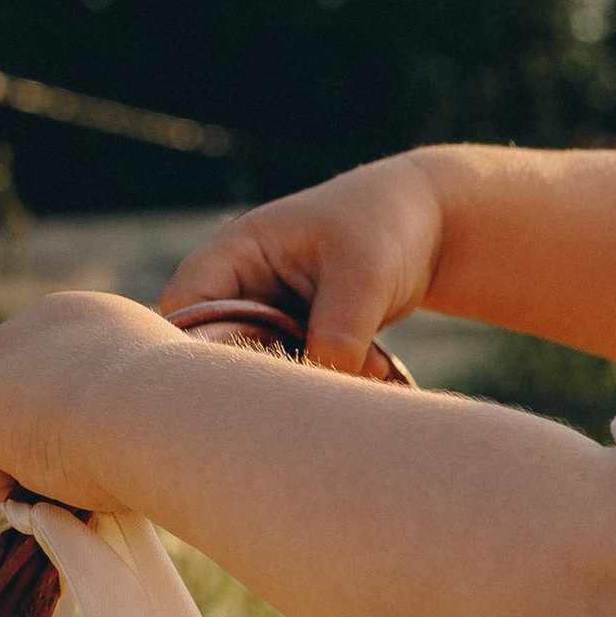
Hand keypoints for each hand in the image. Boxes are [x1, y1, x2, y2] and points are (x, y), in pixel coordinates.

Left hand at [0, 291, 182, 516]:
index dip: (60, 418)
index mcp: (94, 317)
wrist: (166, 416)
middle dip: (24, 440)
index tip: (78, 463)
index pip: (58, 366)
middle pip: (11, 387)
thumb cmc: (187, 420)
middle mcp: (40, 322)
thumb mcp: (167, 407)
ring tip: (32, 507)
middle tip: (52, 492)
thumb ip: (142, 414)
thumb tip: (136, 455)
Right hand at [158, 152, 450, 372]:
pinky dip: (331, 378)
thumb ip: (337, 332)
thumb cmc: (384, 227)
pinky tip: (376, 366)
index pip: (186, 307)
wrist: (430, 228)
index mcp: (237, 253)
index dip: (194, 348)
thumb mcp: (363, 275)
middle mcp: (244, 287)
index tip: (238, 383)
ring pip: (264, 368)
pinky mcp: (300, 340)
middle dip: (261, 376)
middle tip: (308, 389)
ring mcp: (271, 316)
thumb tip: (316, 389)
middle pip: (217, 347)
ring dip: (307, 379)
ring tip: (364, 365)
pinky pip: (300, 373)